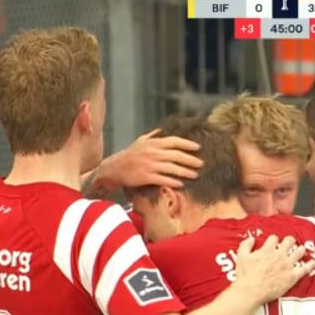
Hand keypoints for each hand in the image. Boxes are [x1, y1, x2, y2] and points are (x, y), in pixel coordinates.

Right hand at [87, 129, 203, 194]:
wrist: (113, 169)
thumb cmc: (129, 155)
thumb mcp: (140, 141)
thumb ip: (153, 136)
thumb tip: (164, 130)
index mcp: (152, 143)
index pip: (174, 141)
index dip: (187, 144)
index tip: (198, 148)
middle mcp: (152, 152)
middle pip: (176, 155)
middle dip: (190, 159)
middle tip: (201, 163)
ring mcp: (149, 165)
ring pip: (171, 168)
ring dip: (185, 172)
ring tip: (195, 175)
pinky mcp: (145, 177)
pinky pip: (162, 179)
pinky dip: (173, 181)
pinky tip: (181, 184)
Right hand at [233, 234, 313, 304]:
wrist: (251, 291)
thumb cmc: (245, 276)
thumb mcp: (241, 256)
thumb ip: (246, 245)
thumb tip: (251, 239)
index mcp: (267, 250)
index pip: (274, 238)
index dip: (274, 240)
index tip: (274, 242)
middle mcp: (279, 255)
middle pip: (289, 242)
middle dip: (290, 241)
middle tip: (290, 242)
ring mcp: (287, 265)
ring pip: (298, 252)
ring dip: (301, 250)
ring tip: (302, 249)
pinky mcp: (292, 276)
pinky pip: (304, 269)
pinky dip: (310, 265)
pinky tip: (313, 263)